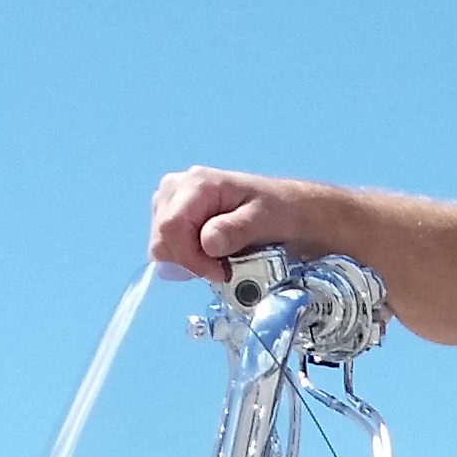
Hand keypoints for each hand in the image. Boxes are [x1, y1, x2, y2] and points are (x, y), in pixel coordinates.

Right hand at [148, 167, 320, 277]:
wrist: (295, 209)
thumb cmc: (284, 210)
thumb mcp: (265, 221)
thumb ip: (235, 230)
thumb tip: (207, 243)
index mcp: (198, 184)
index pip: (170, 228)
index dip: (190, 258)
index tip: (218, 272)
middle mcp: (179, 187)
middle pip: (161, 238)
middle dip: (189, 261)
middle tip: (222, 267)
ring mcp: (175, 201)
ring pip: (162, 245)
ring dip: (190, 260)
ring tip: (221, 259)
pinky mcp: (178, 216)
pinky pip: (169, 246)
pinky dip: (189, 258)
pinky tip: (212, 256)